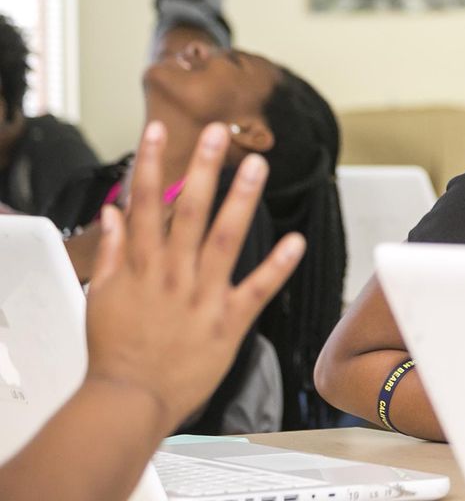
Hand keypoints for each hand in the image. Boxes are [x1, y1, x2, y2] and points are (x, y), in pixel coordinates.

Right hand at [83, 121, 304, 434]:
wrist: (129, 400)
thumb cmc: (115, 352)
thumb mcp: (101, 297)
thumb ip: (112, 252)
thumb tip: (112, 213)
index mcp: (141, 266)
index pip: (142, 204)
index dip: (150, 164)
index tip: (158, 130)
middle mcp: (172, 274)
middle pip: (187, 212)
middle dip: (201, 169)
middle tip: (217, 132)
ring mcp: (202, 296)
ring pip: (224, 239)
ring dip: (241, 201)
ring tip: (257, 166)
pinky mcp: (228, 322)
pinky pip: (257, 289)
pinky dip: (277, 266)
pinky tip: (297, 241)